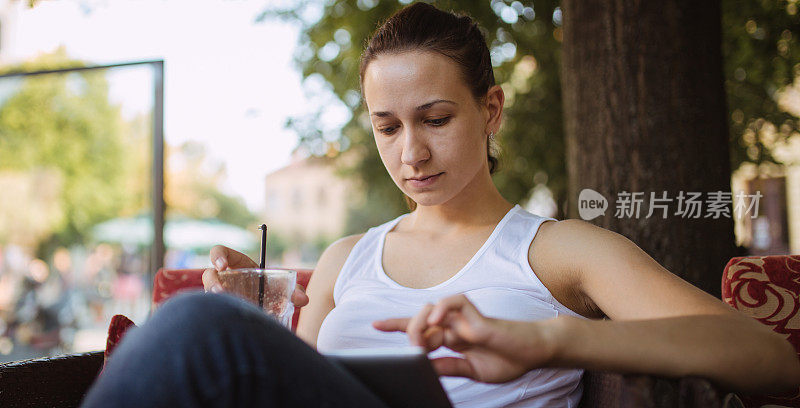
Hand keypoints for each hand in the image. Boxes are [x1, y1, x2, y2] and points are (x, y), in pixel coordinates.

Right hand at [202, 245, 308, 307]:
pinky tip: (227, 325)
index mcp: (237, 265)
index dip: (218, 256)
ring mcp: (219, 296)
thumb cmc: (274, 292)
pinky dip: (218, 317)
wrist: (270, 313)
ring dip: (213, 302)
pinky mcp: (219, 311)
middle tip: (221, 292)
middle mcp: (224, 279)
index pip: (220, 253)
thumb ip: (294, 291)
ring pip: (207, 297)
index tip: (223, 265)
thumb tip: (303, 299)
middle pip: (209, 276)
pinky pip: (212, 313)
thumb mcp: (283, 288)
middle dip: (212, 283)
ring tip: (224, 309)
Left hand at [372, 294, 556, 382]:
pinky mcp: (477, 314)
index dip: (396, 325)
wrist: (534, 354)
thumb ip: (448, 367)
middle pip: (419, 319)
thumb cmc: (507, 359)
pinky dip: (442, 307)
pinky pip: (454, 302)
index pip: (419, 328)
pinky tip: (437, 319)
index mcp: (451, 338)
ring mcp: (464, 318)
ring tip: (424, 343)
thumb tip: (423, 368)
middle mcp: (454, 325)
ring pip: (431, 308)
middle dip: (408, 331)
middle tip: (416, 351)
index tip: (375, 324)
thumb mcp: (471, 370)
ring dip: (421, 323)